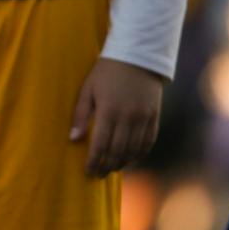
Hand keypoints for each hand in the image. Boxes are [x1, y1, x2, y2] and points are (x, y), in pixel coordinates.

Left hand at [69, 56, 162, 177]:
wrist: (138, 55)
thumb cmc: (106, 72)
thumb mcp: (88, 89)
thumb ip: (81, 115)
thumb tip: (73, 139)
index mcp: (108, 110)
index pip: (100, 144)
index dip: (94, 161)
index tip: (88, 172)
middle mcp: (128, 117)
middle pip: (118, 151)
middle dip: (107, 166)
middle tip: (99, 175)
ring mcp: (144, 117)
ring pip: (134, 149)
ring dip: (123, 162)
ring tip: (112, 168)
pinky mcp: (155, 115)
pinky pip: (149, 140)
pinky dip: (140, 153)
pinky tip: (131, 159)